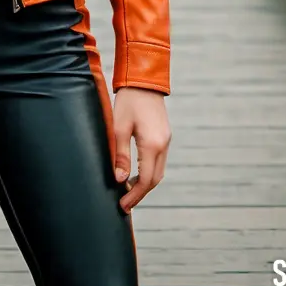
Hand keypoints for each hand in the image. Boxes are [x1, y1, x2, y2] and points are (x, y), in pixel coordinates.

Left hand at [112, 86, 170, 211]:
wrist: (143, 79)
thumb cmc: (128, 101)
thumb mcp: (119, 127)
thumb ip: (120, 155)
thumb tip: (120, 180)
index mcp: (153, 145)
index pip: (146, 180)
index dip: (135, 195)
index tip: (123, 206)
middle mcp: (164, 145)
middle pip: (155, 179)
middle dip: (140, 193)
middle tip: (125, 203)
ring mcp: (166, 140)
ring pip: (158, 171)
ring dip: (145, 183)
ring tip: (128, 190)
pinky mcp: (164, 135)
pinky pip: (159, 160)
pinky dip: (149, 171)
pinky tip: (136, 172)